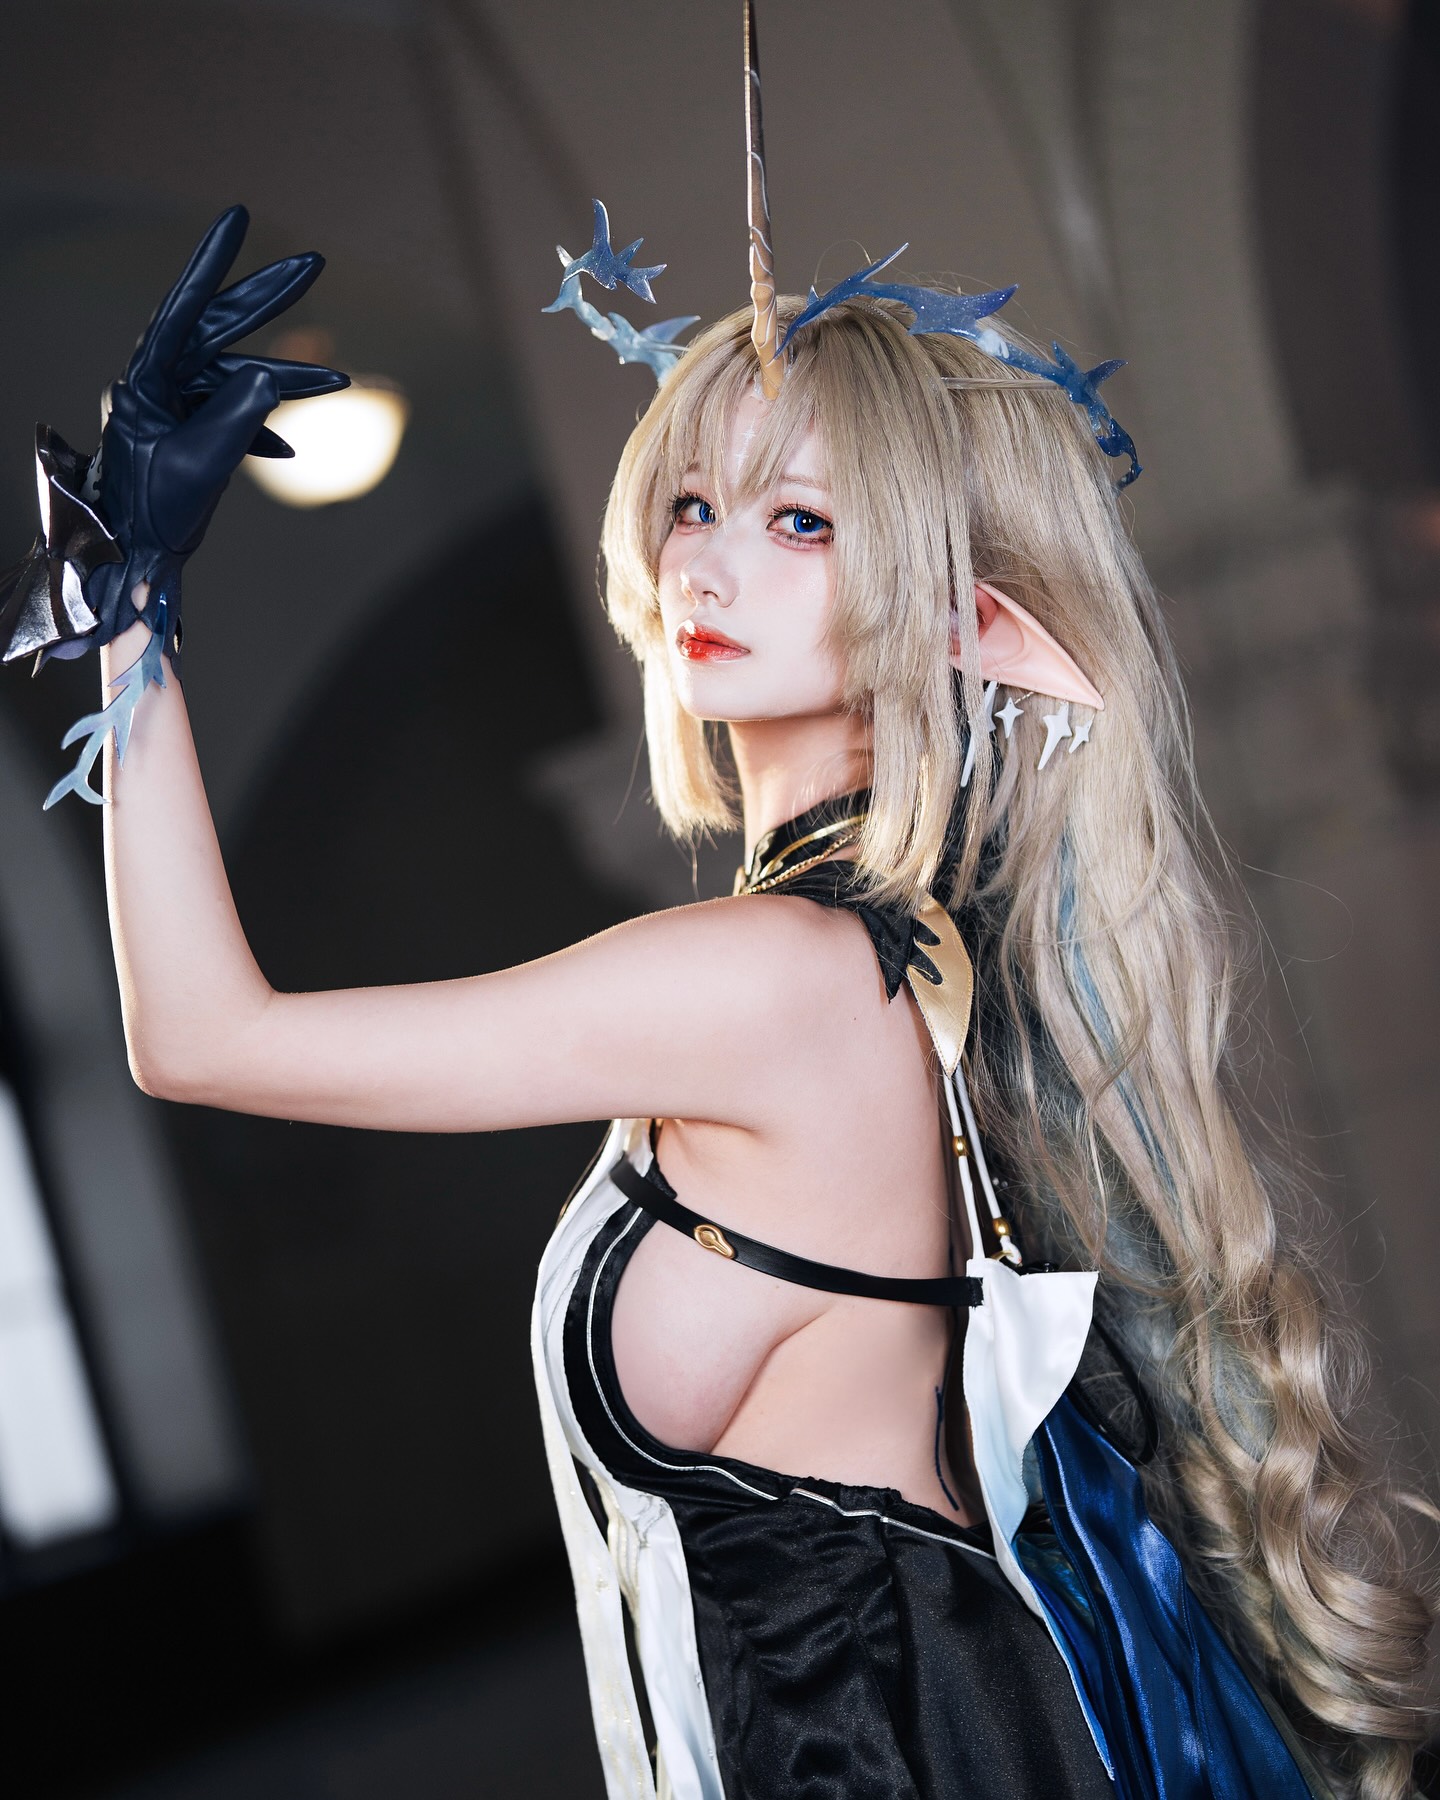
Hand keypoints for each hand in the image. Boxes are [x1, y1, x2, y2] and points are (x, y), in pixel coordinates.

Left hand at [80, 203, 348, 672]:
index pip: (183, 308)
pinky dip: (263, 427)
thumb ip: (237, 416)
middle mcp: (158, 381)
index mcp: (146, 380)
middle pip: (218, 325)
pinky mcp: (190, 428)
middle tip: (313, 263)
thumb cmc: (152, 514)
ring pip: (238, 374)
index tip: (238, 217)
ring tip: (338, 384)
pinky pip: (235, 412)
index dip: (212, 261)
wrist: (134, 558)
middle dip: (267, 298)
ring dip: (288, 382)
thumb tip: (270, 375)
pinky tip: (286, 449)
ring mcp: (175, 404)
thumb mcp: (200, 465)